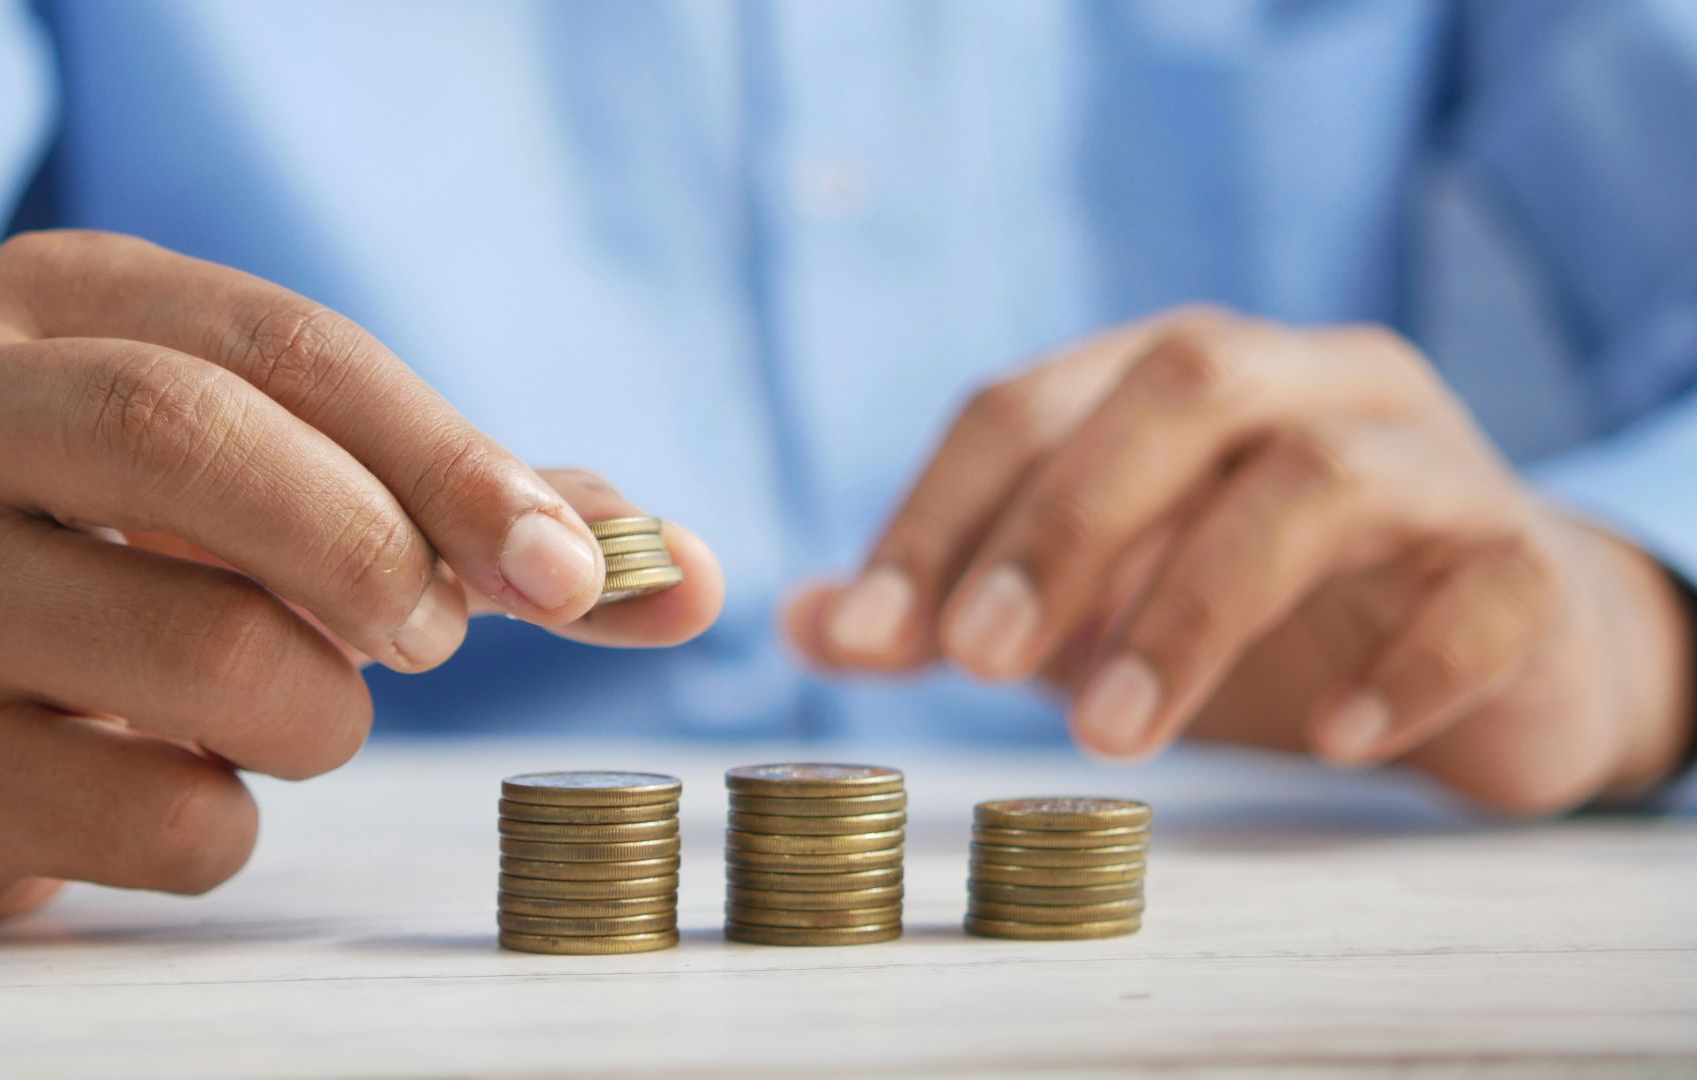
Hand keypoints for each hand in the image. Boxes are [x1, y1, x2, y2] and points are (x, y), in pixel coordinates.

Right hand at [0, 231, 721, 927]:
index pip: (289, 345)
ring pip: (206, 654)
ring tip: (288, 707)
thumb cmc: (136, 563)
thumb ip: (479, 513)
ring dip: (321, 712)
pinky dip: (234, 822)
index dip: (452, 458)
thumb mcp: (280, 482)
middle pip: (197, 439)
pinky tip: (179, 781)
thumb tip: (687, 574)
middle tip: (433, 634)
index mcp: (61, 305)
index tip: (569, 569)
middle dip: (373, 550)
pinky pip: (164, 817)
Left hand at [786, 308, 1690, 813]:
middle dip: (1063, 522)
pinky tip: (1331, 740)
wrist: (1492, 649)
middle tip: (977, 662)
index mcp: (1177, 376)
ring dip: (1195, 606)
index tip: (866, 635)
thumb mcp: (1090, 606)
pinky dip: (1402, 663)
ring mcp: (1430, 461)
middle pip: (1181, 385)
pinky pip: (1482, 589)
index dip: (937, 512)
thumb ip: (954, 605)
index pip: (1029, 400)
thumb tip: (802, 624)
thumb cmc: (1260, 613)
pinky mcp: (1527, 562)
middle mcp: (1306, 382)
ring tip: (1113, 737)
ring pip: (1320, 478)